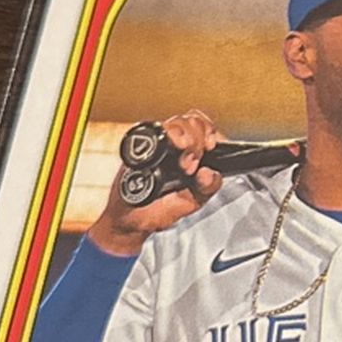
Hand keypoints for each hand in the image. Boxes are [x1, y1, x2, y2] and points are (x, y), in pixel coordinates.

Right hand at [89, 109, 224, 255]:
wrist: (130, 220)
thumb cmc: (160, 209)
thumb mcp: (192, 202)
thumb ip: (207, 188)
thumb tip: (209, 172)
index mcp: (193, 153)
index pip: (206, 128)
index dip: (210, 133)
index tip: (210, 146)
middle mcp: (176, 145)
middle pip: (193, 121)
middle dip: (198, 139)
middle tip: (191, 165)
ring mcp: (157, 143)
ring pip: (177, 122)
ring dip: (185, 136)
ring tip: (183, 162)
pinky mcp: (138, 145)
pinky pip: (152, 131)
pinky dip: (165, 135)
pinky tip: (170, 146)